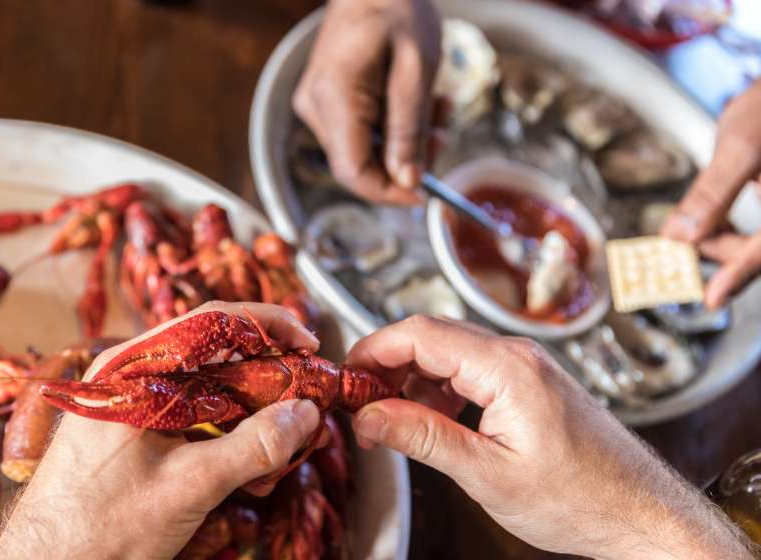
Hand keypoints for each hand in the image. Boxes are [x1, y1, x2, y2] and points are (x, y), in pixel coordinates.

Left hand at [0, 302, 322, 559]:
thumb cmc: (97, 529)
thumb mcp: (188, 486)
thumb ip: (253, 447)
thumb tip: (305, 413)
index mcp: (131, 370)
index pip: (210, 321)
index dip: (267, 325)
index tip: (307, 342)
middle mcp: (128, 376)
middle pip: (212, 353)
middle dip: (266, 373)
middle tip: (305, 395)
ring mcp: (130, 403)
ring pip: (205, 386)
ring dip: (249, 408)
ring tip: (283, 439)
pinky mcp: (134, 431)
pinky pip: (190, 414)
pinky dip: (225, 430)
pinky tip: (249, 465)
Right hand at [293, 0, 439, 204]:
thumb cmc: (397, 10)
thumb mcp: (416, 70)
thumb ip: (410, 130)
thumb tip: (407, 181)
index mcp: (333, 98)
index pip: (353, 172)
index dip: (389, 192)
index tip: (425, 193)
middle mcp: (315, 107)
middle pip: (359, 164)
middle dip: (405, 161)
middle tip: (443, 135)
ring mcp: (316, 104)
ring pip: (364, 150)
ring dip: (405, 140)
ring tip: (438, 108)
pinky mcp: (325, 100)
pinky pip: (360, 131)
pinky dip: (393, 126)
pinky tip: (417, 103)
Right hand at [346, 316, 753, 559]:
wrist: (640, 513)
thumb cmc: (579, 498)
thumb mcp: (486, 474)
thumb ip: (421, 437)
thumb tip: (369, 416)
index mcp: (507, 368)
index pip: (421, 333)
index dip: (374, 349)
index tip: (345, 374)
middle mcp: (517, 355)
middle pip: (432, 337)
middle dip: (388, 365)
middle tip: (359, 403)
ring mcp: (526, 366)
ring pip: (450, 353)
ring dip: (413, 380)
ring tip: (390, 421)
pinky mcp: (529, 383)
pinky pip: (472, 370)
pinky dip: (441, 390)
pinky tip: (431, 422)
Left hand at [661, 81, 760, 308]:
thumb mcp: (741, 145)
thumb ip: (713, 193)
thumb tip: (680, 236)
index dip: (739, 274)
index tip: (711, 299)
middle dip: (723, 247)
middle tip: (684, 236)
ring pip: (760, 243)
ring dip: (729, 241)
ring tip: (700, 221)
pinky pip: (760, 235)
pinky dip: (738, 233)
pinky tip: (716, 220)